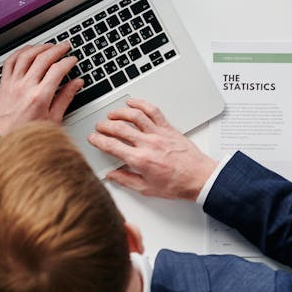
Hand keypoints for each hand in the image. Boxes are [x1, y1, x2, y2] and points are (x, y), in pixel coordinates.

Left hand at [0, 42, 82, 135]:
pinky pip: (10, 62)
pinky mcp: (4, 85)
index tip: (73, 60)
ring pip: (26, 57)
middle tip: (65, 46)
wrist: (2, 140)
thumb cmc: (27, 133)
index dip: (68, 61)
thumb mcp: (53, 119)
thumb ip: (65, 98)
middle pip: (43, 59)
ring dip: (39, 48)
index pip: (57, 70)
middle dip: (57, 49)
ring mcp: (13, 84)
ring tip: (49, 45)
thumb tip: (76, 84)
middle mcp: (25, 87)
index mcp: (40, 96)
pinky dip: (19, 52)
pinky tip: (27, 50)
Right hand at [88, 98, 216, 199]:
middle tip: (99, 126)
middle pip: (119, 128)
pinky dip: (141, 104)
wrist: (199, 177)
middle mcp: (148, 144)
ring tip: (112, 114)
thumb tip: (111, 175)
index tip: (92, 138)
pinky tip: (133, 103)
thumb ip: (126, 180)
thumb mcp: (146, 189)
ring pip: (135, 116)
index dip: (98, 140)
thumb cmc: (177, 184)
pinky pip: (153, 111)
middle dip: (105, 125)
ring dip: (120, 113)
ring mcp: (159, 134)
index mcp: (140, 160)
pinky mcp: (168, 128)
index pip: (112, 146)